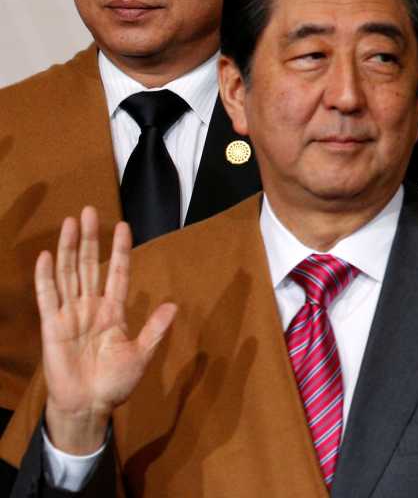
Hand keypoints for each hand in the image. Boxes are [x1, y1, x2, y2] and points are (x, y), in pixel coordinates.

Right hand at [38, 208, 175, 454]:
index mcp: (113, 311)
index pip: (118, 272)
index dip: (120, 250)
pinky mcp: (52, 327)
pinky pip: (48, 298)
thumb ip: (154, 329)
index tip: (124, 226)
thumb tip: (173, 305)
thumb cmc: (114, 383)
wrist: (89, 405)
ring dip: (67, 248)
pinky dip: (45, 277)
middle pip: (89, 265)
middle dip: (90, 238)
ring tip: (70, 222)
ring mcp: (70, 314)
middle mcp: (91, 307)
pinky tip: (45, 256)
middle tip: (89, 210)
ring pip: (68, 273)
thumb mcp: (141, 355)